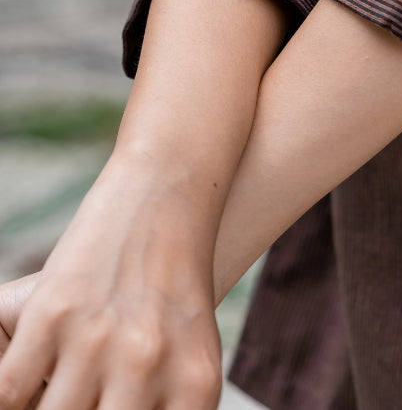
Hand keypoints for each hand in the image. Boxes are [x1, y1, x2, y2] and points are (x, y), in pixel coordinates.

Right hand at [0, 158, 222, 409]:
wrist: (165, 202)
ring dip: (47, 406)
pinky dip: (12, 391)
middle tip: (76, 400)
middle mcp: (148, 364)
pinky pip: (8, 389)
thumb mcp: (191, 362)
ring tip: (55, 388)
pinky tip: (24, 381)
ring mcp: (97, 336)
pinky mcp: (54, 311)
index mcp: (193, 387)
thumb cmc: (175, 298)